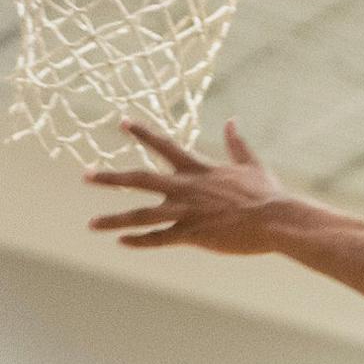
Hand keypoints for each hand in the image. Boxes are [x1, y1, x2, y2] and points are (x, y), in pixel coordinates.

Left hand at [86, 121, 296, 254]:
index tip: (122, 122)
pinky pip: (159, 238)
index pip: (164, 145)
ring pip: (141, 214)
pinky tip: (122, 242)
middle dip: (111, 177)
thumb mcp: (251, 165)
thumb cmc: (267, 195)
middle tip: (86, 175)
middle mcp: (186, 187)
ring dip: (115, 219)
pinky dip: (140, 241)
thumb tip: (233, 122)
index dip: (142, 132)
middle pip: (139, 179)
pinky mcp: (192, 234)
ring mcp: (186, 211)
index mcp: (199, 169)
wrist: (276, 219)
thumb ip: (237, 145)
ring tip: (92, 224)